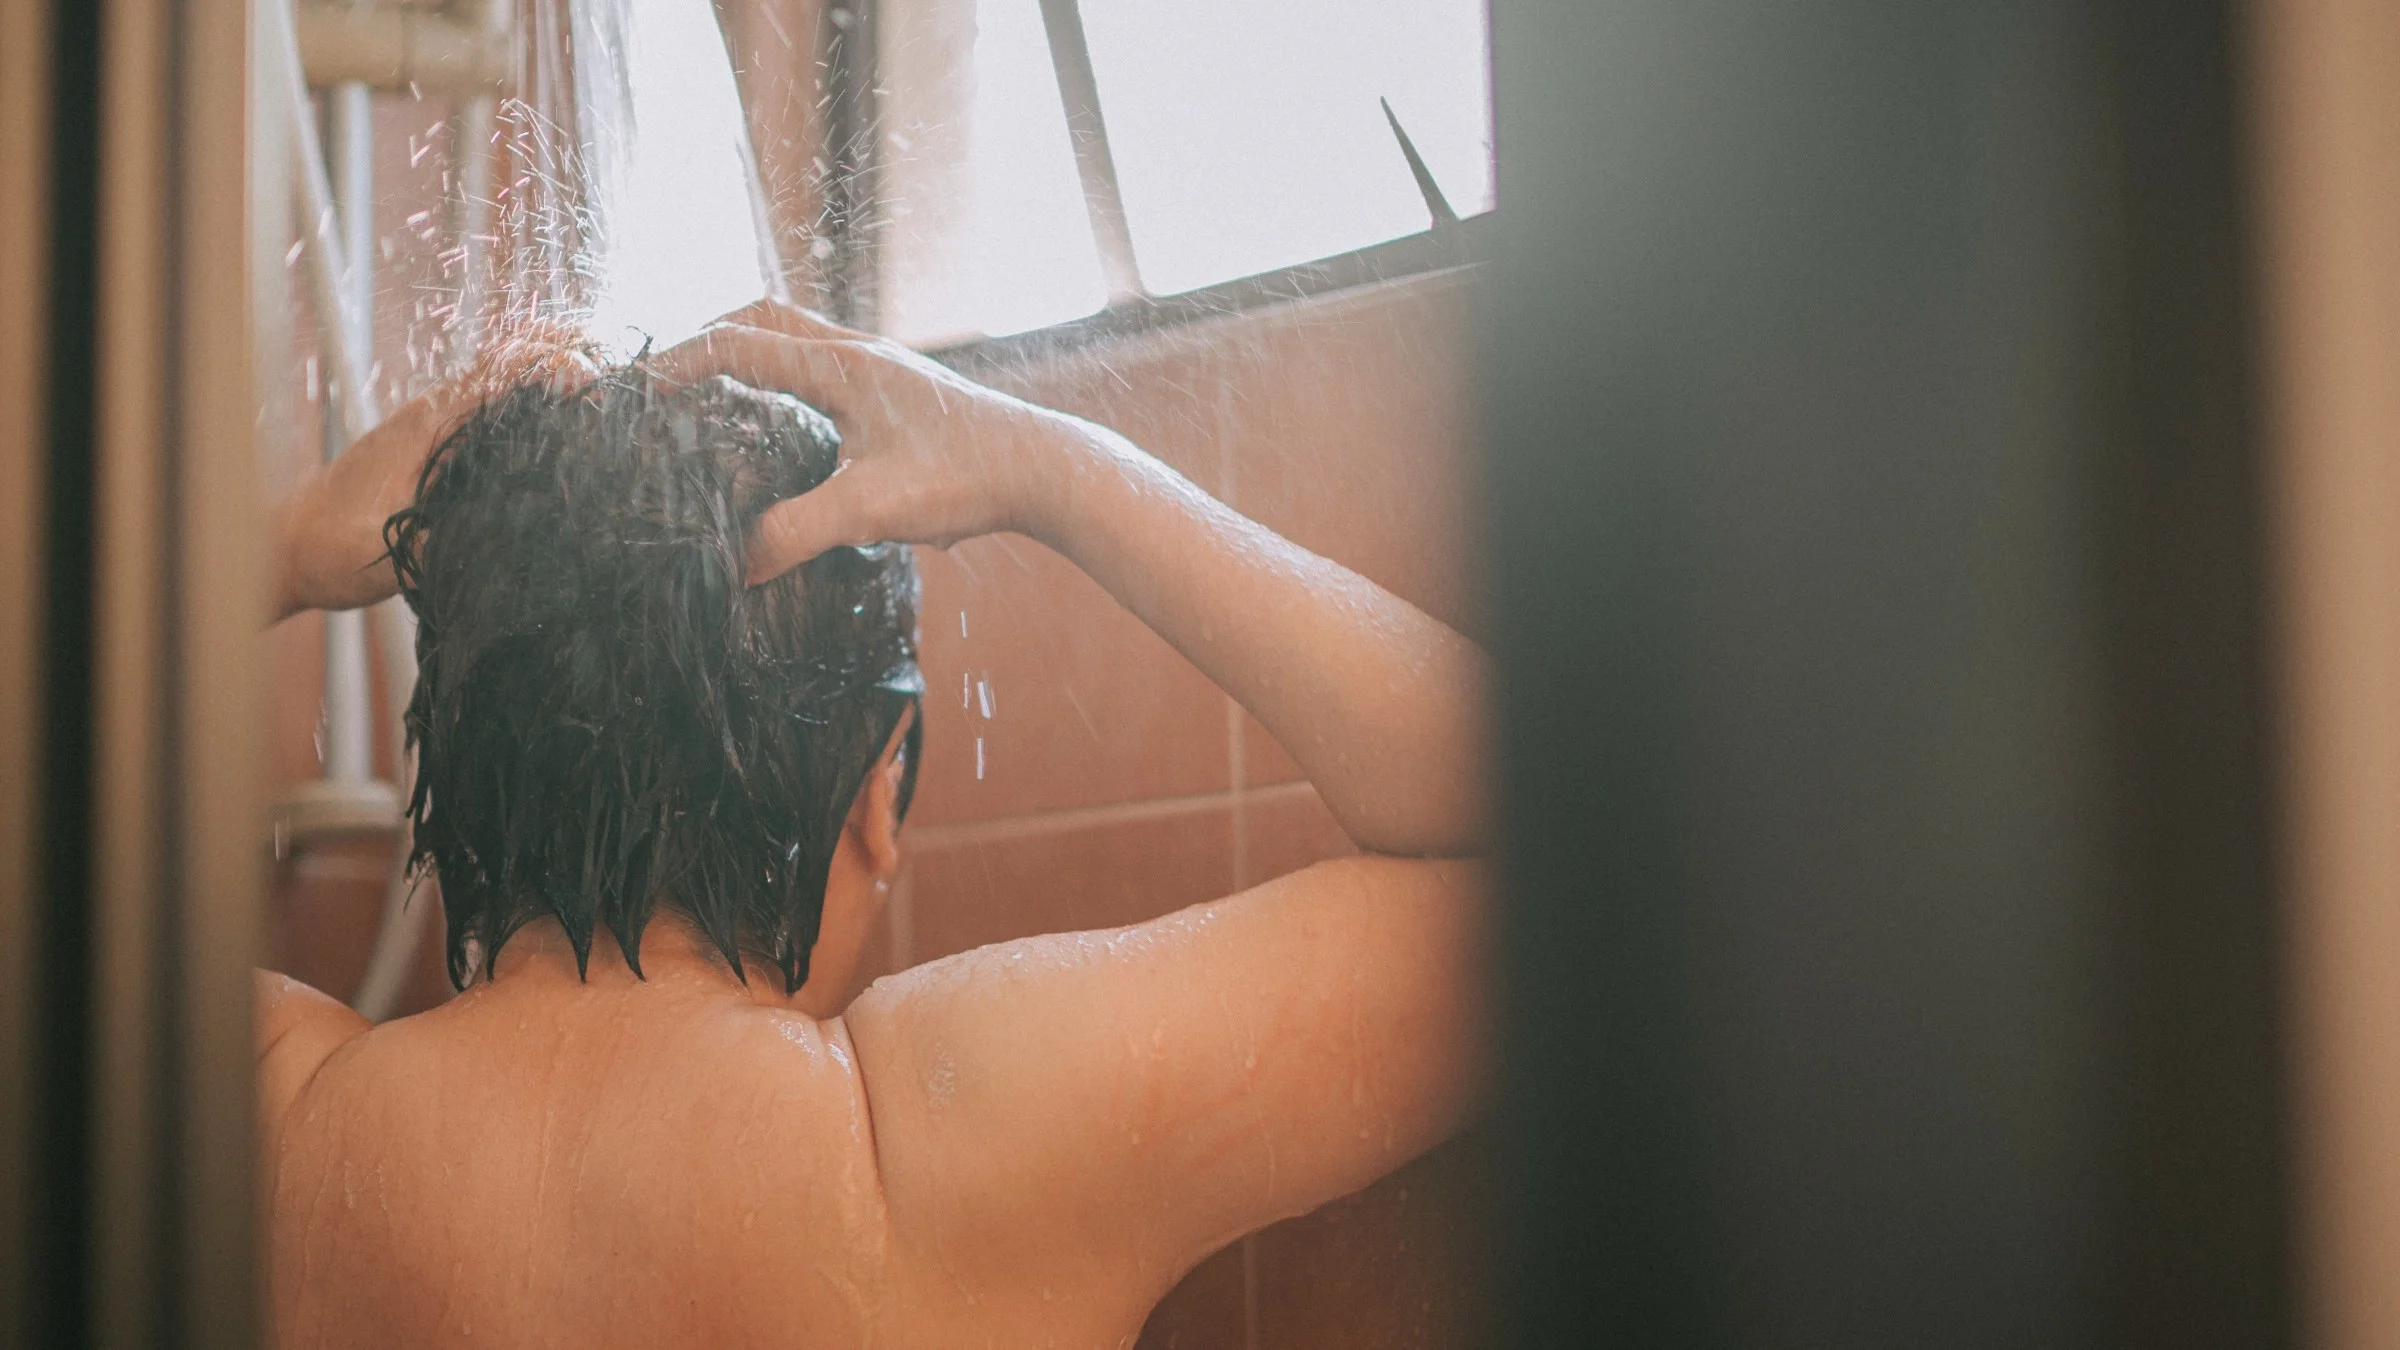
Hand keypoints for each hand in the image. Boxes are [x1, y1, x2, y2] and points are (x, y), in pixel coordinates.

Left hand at [271, 328, 599, 618]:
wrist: (286, 547)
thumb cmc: (329, 547)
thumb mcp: (388, 549)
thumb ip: (441, 540)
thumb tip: (509, 537)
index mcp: (432, 423)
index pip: (505, 369)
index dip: (557, 364)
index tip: (595, 383)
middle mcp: (441, 412)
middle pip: (516, 355)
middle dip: (571, 350)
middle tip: (622, 378)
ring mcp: (442, 425)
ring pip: (510, 375)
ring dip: (558, 371)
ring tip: (610, 391)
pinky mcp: (441, 446)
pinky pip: (498, 406)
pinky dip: (537, 400)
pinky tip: (566, 426)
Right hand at [648, 300, 1092, 584]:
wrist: (1045, 471)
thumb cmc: (965, 479)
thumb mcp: (871, 510)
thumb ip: (796, 533)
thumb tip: (734, 565)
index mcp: (841, 365)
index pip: (738, 343)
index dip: (678, 361)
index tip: (634, 387)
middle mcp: (860, 354)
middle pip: (763, 320)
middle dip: (707, 340)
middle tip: (667, 377)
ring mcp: (884, 371)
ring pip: (798, 341)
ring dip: (751, 356)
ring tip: (713, 396)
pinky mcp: (902, 397)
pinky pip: (827, 369)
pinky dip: (789, 381)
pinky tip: (789, 429)